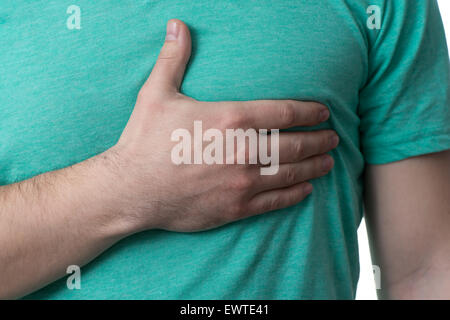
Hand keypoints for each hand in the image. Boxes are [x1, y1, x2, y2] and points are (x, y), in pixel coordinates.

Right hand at [109, 19, 337, 231]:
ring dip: (315, 166)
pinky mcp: (236, 208)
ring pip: (292, 173)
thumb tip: (178, 25)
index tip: (323, 112)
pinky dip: (296, 194)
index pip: (284, 112)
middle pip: (295, 144)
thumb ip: (173, 59)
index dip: (309, 111)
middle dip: (319, 140)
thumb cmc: (144, 141)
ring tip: (329, 162)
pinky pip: (275, 201)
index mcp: (230, 119)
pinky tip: (307, 189)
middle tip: (333, 137)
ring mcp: (242, 182)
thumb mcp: (156, 94)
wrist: (131, 189)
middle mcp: (244, 151)